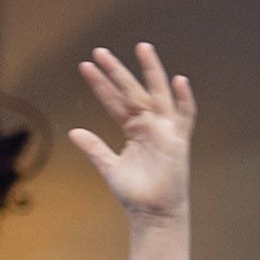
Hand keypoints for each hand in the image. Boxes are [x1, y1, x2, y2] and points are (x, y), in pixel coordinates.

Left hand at [58, 42, 196, 245]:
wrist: (153, 212)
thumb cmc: (135, 192)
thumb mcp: (109, 167)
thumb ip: (94, 148)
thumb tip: (74, 131)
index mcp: (134, 130)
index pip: (115, 101)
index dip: (100, 85)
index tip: (85, 66)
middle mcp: (150, 125)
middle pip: (133, 91)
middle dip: (118, 71)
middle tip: (101, 51)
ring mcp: (165, 130)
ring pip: (157, 94)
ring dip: (151, 72)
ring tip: (142, 48)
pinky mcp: (178, 140)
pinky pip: (185, 116)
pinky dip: (185, 99)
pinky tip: (179, 80)